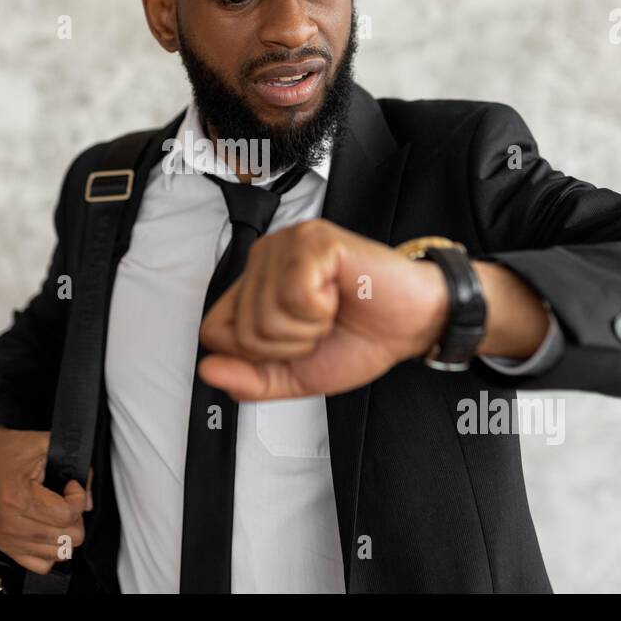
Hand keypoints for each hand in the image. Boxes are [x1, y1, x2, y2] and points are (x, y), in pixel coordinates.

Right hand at [0, 427, 91, 573]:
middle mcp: (10, 523)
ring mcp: (7, 538)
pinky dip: (52, 550)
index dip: (78, 498)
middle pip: (67, 537)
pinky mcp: (6, 547)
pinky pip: (42, 565)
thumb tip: (89, 501)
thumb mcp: (45, 446)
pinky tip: (49, 530)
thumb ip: (74, 466)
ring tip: (57, 513)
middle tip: (66, 500)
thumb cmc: (10, 452)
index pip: (66, 515)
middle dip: (75, 517)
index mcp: (18, 497)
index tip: (71, 486)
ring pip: (59, 553)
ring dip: (65, 533)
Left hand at [197, 218, 448, 400]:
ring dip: (307, 330)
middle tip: (321, 327)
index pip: (214, 332)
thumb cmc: (360, 337)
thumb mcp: (296, 375)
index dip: (255, 356)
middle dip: (287, 346)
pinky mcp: (314, 240)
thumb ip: (249, 380)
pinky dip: (322, 312)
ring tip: (331, 310)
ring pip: (264, 316)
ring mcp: (287, 244)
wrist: (413, 324)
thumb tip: (207, 371)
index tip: (296, 344)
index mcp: (254, 283)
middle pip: (239, 330)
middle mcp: (264, 257)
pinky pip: (294, 297)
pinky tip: (338, 295)